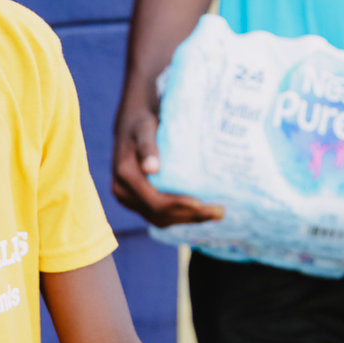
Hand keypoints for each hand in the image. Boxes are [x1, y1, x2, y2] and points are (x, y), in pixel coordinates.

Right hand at [112, 103, 223, 227]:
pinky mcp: (138, 202)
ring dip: (188, 219)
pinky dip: (181, 216)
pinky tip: (201, 211)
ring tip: (216, 214)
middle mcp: (123, 192)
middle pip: (159, 215)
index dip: (178, 206)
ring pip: (160, 219)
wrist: (130, 125)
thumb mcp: (144, 129)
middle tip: (220, 212)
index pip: (154, 202)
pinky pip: (160, 216)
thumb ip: (147, 147)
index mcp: (124, 177)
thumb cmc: (141, 122)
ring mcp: (129, 200)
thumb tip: (152, 168)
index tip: (201, 204)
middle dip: (190, 216)